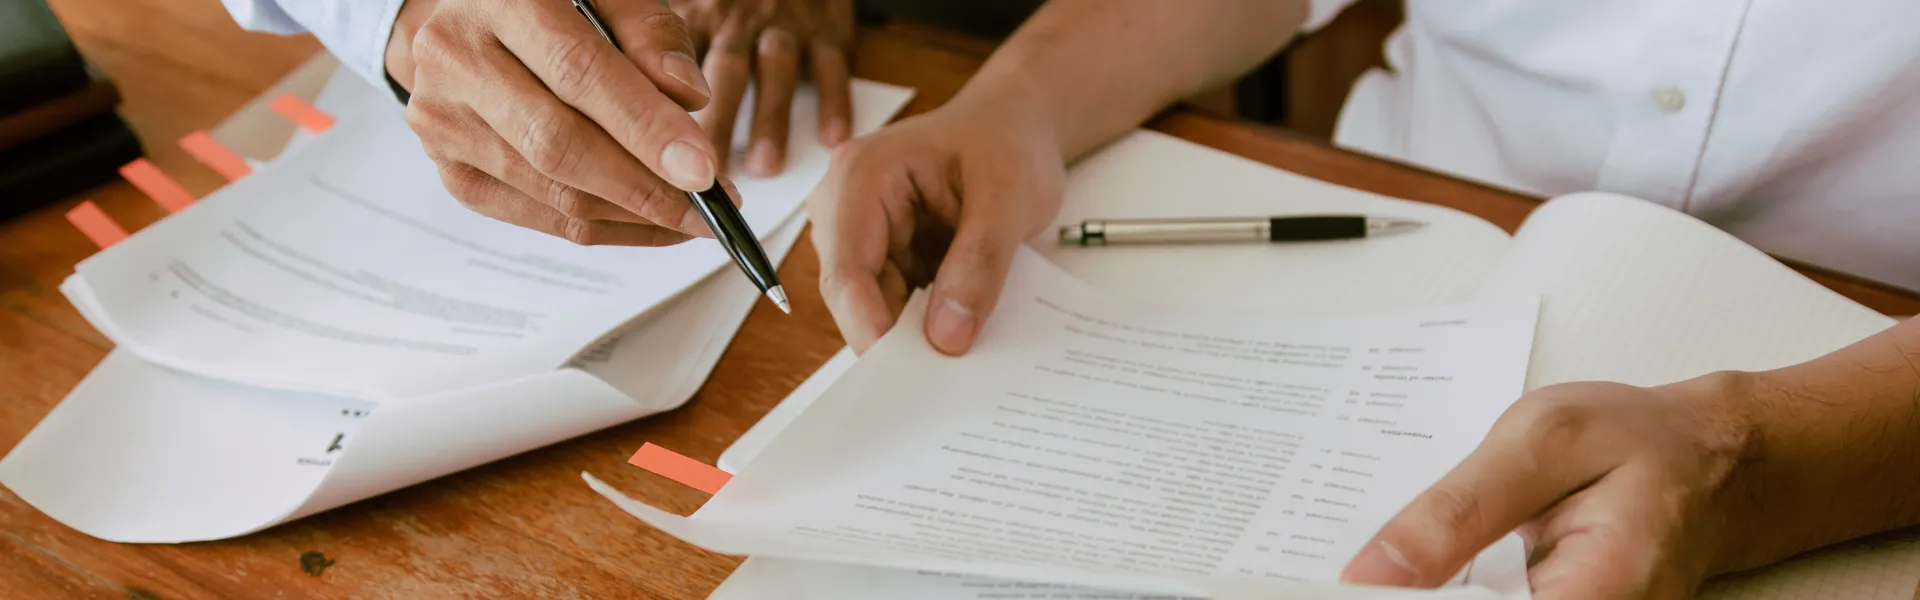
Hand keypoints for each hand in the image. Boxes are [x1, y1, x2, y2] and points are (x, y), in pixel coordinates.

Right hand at [385, 0, 732, 245]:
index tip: (703, 170)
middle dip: (646, 188)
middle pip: (559, 145)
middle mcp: (457, 61)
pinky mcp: (452, 172)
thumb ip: (650, 33)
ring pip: (551, 191)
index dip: (645, 127)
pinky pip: (539, 217)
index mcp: (499, 0)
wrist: (469, 20)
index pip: (578, 73)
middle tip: (710, 207)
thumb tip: (689, 98)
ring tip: (691, 216)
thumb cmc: (553, 3)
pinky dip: (603, 227)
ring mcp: (444, 122)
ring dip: (632, 216)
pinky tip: (648, 223)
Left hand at [671, 0, 854, 175]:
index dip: (670, 108)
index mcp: (701, 19)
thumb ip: (669, 59)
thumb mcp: (697, 17)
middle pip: (725, 68)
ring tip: (764, 167)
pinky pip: (830, 64)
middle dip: (717, 121)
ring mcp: (784, 25)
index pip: (677, 64)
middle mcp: (740, 21)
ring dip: (769, 118)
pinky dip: (833, 100)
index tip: (661, 157)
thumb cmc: (737, 4)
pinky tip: (831, 139)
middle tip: (706, 174)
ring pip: (776, 68)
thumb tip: (651, 126)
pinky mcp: (826, 29)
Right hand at [808, 101, 1064, 354]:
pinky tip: (956, 335)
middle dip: (891, 336)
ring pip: (872, 307)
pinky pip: (893, 305)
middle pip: (851, 293)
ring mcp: (859, 234)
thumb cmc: (1008, 145)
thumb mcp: (1010, 199)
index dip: (867, 324)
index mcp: (861, 175)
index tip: (899, 373)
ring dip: (911, 334)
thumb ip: (979, 264)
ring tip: (957, 359)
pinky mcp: (881, 257)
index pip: (847, 265)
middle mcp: (844, 205)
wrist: (1014, 128)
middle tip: (936, 384)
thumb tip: (947, 337)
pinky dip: (923, 324)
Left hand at [1342, 376, 1772, 598]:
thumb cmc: (1641, 444)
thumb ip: (1456, 512)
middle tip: (1364, 575)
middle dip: (1412, 598)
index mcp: (1599, 592)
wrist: (1714, 465)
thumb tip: (1371, 573)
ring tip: (1387, 574)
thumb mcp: (1541, 441)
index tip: (1352, 589)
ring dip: (1426, 596)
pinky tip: (1422, 577)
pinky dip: (1450, 596)